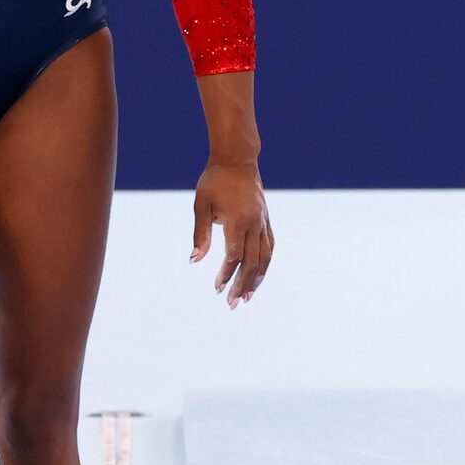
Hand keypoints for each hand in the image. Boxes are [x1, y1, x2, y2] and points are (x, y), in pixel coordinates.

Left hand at [191, 159, 272, 307]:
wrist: (237, 160)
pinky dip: (265, 264)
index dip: (226, 274)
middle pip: (252, 262)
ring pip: (265, 258)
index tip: (217, 288)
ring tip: (248, 297)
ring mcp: (263, 223)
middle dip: (242, 285)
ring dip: (257, 279)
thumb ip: (200, 234)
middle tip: (233, 304)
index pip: (234, 256)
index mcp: (238, 221)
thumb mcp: (201, 205)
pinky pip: (269, 247)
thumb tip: (194, 261)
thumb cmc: (214, 182)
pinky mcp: (266, 221)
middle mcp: (255, 224)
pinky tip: (259, 275)